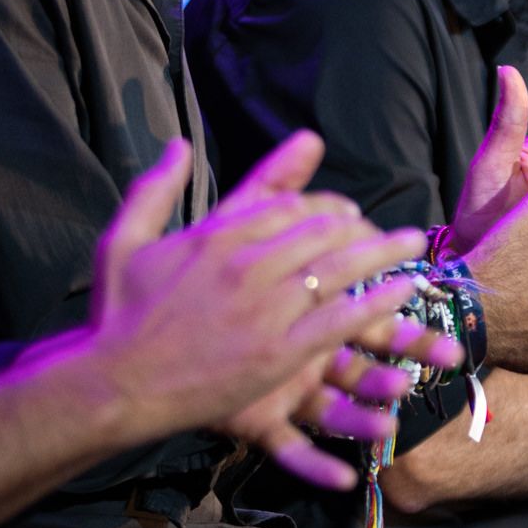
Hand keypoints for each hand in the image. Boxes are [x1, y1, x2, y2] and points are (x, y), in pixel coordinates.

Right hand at [85, 136, 432, 483]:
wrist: (114, 383)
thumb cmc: (116, 317)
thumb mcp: (124, 240)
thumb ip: (154, 189)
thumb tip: (176, 145)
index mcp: (215, 235)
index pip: (284, 204)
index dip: (322, 204)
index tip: (345, 210)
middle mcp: (245, 263)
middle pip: (320, 231)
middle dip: (362, 226)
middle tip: (389, 228)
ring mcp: (264, 307)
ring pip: (338, 267)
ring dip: (382, 252)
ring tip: (412, 245)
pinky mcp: (278, 351)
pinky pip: (340, 317)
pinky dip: (376, 301)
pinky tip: (403, 290)